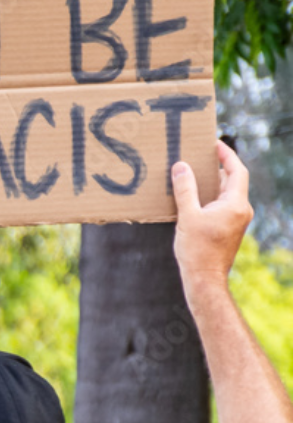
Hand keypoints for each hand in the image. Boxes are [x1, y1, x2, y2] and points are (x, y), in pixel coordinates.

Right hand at [171, 141, 253, 287]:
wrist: (205, 279)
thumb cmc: (197, 250)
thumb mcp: (187, 216)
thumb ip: (185, 189)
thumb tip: (181, 166)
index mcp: (235, 204)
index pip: (236, 171)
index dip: (226, 155)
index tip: (213, 144)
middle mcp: (240, 210)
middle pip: (232, 180)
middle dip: (216, 166)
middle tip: (199, 155)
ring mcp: (236, 220)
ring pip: (225, 193)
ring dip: (211, 182)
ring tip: (192, 172)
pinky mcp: (228, 228)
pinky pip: (221, 204)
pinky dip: (209, 195)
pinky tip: (192, 196)